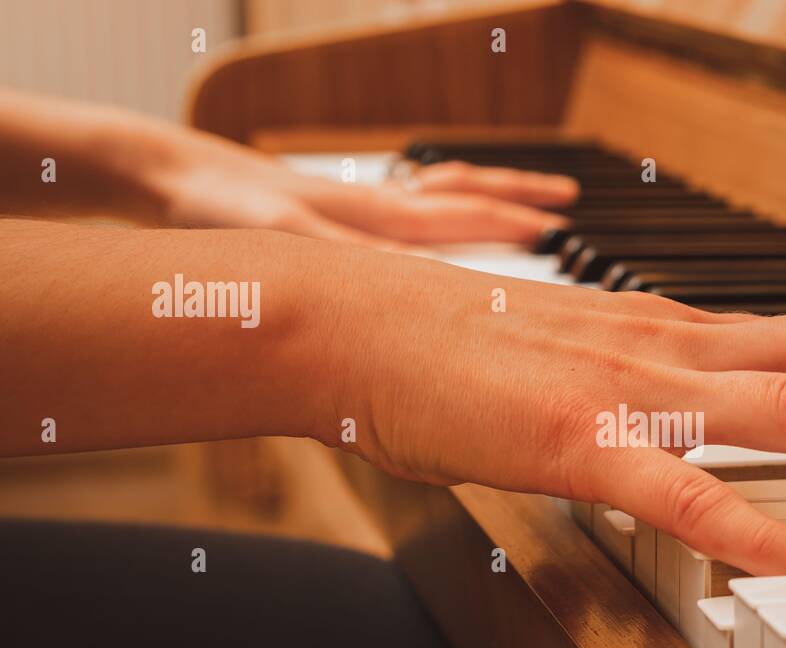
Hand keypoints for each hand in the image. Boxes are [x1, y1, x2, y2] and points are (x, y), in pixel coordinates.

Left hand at [150, 133, 575, 249]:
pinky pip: (408, 200)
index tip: (565, 230)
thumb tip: (423, 285)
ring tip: (516, 200)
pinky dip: (437, 202)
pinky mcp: (337, 209)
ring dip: (484, 193)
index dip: (519, 223)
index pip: (470, 213)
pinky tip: (431, 224)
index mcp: (382, 216)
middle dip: (519, 197)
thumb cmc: (224, 208)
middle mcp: (380, 205)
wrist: (172, 178)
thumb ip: (356, 261)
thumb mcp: (291, 240)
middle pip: (467, 193)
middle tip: (565, 201)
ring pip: (441, 191)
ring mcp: (360, 205)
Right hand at [317, 248, 785, 576]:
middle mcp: (671, 344)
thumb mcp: (577, 348)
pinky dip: (762, 528)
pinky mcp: (577, 442)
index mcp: (671, 327)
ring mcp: (630, 390)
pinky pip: (689, 491)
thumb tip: (700, 408)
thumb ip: (647, 374)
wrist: (359, 326)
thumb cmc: (458, 343)